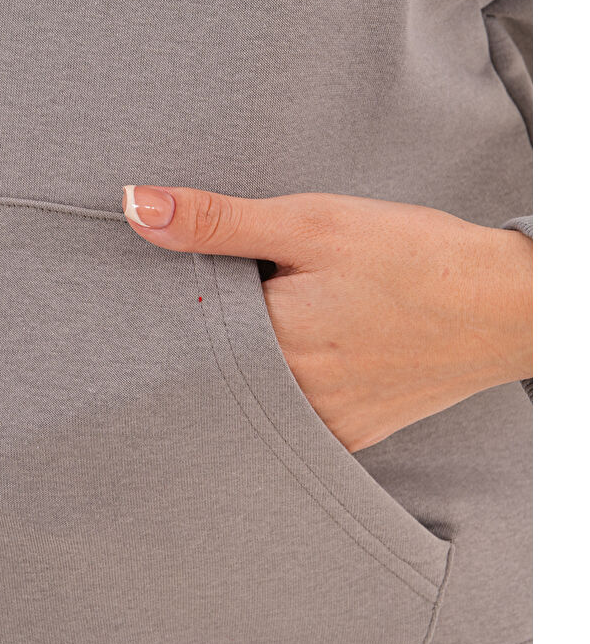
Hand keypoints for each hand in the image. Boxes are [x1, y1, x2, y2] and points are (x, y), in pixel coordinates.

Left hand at [123, 185, 531, 451]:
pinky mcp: (347, 438)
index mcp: (272, 343)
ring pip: (250, 394)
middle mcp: (290, 400)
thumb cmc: (415, 256)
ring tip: (284, 319)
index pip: (184, 326)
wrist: (510, 308)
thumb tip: (133, 206)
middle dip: (209, 330)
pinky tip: (303, 354)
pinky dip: (282, 387)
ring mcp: (321, 427)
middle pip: (214, 365)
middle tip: (237, 293)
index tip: (186, 279)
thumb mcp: (311, 222)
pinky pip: (290, 417)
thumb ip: (218, 220)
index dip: (177, 298)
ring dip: (244, 361)